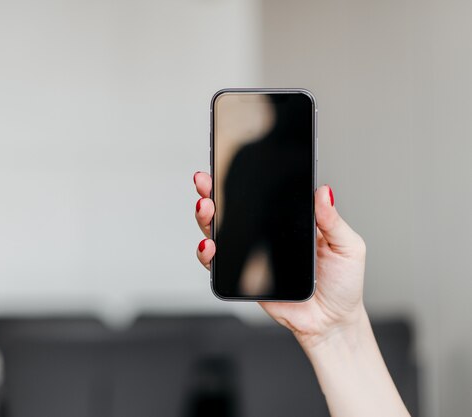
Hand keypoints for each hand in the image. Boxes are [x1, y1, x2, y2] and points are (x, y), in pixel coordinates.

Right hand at [193, 171, 366, 348]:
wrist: (332, 321)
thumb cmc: (343, 284)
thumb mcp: (347, 246)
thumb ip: (333, 221)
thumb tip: (323, 191)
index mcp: (289, 220)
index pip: (261, 193)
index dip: (242, 178)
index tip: (228, 162)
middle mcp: (265, 233)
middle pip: (231, 208)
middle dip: (212, 191)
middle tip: (205, 181)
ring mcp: (251, 254)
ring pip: (218, 231)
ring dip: (206, 218)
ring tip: (206, 208)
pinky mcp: (242, 276)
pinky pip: (218, 264)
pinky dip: (207, 253)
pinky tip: (208, 245)